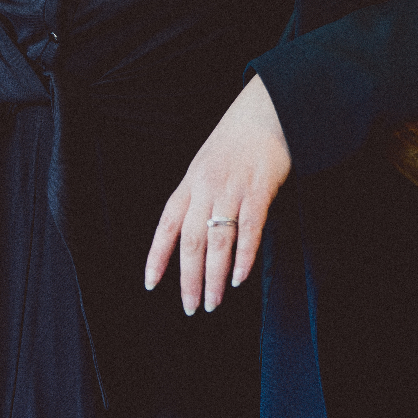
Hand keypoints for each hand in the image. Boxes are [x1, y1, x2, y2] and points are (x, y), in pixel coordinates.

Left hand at [145, 74, 290, 314]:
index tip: (150, 284)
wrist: (266, 109)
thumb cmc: (237, 141)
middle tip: (191, 307)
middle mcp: (206, 187)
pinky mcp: (259, 188)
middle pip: (192, 241)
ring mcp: (232, 188)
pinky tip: (240, 279)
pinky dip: (244, 256)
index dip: (157, 256)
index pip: (167, 225)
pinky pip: (249, 228)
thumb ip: (199, 197)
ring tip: (213, 303)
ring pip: (218, 241)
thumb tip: (196, 237)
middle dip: (189, 279)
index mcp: (190, 183)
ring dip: (214, 277)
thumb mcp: (207, 165)